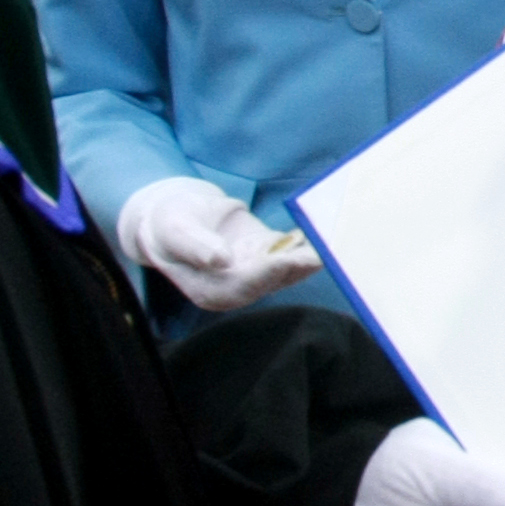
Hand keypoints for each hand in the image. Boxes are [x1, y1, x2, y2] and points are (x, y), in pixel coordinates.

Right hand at [117, 176, 320, 311]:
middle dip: (301, 266)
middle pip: (274, 280)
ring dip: (313, 255)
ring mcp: (255, 270)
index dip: (269, 272)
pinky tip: (326, 226)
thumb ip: (196, 246)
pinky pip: (292, 249)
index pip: (244, 285)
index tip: (290, 259)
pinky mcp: (267, 253)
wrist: (174, 215)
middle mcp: (238, 287)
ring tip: (336, 239)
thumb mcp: (175, 231)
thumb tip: (220, 261)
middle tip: (327, 251)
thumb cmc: (168, 224)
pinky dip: (308, 240)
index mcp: (211, 290)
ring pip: (289, 267)